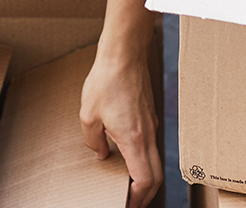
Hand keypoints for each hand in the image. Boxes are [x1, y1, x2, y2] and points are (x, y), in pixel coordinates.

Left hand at [80, 50, 161, 207]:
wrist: (125, 52)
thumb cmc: (107, 80)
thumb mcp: (89, 115)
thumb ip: (94, 141)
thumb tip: (102, 153)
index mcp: (134, 139)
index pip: (145, 180)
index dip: (137, 198)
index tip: (126, 204)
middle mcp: (148, 133)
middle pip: (156, 176)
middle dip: (145, 195)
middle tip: (131, 203)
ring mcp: (151, 123)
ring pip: (155, 159)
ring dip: (145, 177)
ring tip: (129, 184)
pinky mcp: (148, 113)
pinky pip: (151, 144)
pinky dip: (144, 158)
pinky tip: (128, 155)